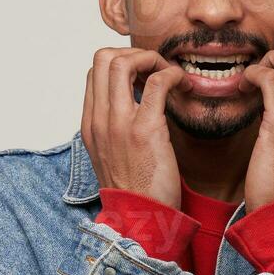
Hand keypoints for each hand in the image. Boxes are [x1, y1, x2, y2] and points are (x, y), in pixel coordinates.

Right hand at [81, 48, 188, 209]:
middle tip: (155, 68)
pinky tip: (183, 85)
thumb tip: (134, 106)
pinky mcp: (145, 130)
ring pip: (123, 61)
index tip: (143, 76)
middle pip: (102, 58)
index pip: (93, 73)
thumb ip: (117, 129)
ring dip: (150, 59)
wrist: (140, 221)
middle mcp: (99, 120)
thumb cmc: (136, 191)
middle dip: (133, 53)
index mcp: (90, 125)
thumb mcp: (114, 156)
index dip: (120, 64)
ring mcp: (119, 123)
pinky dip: (172, 74)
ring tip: (168, 74)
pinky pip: (157, 82)